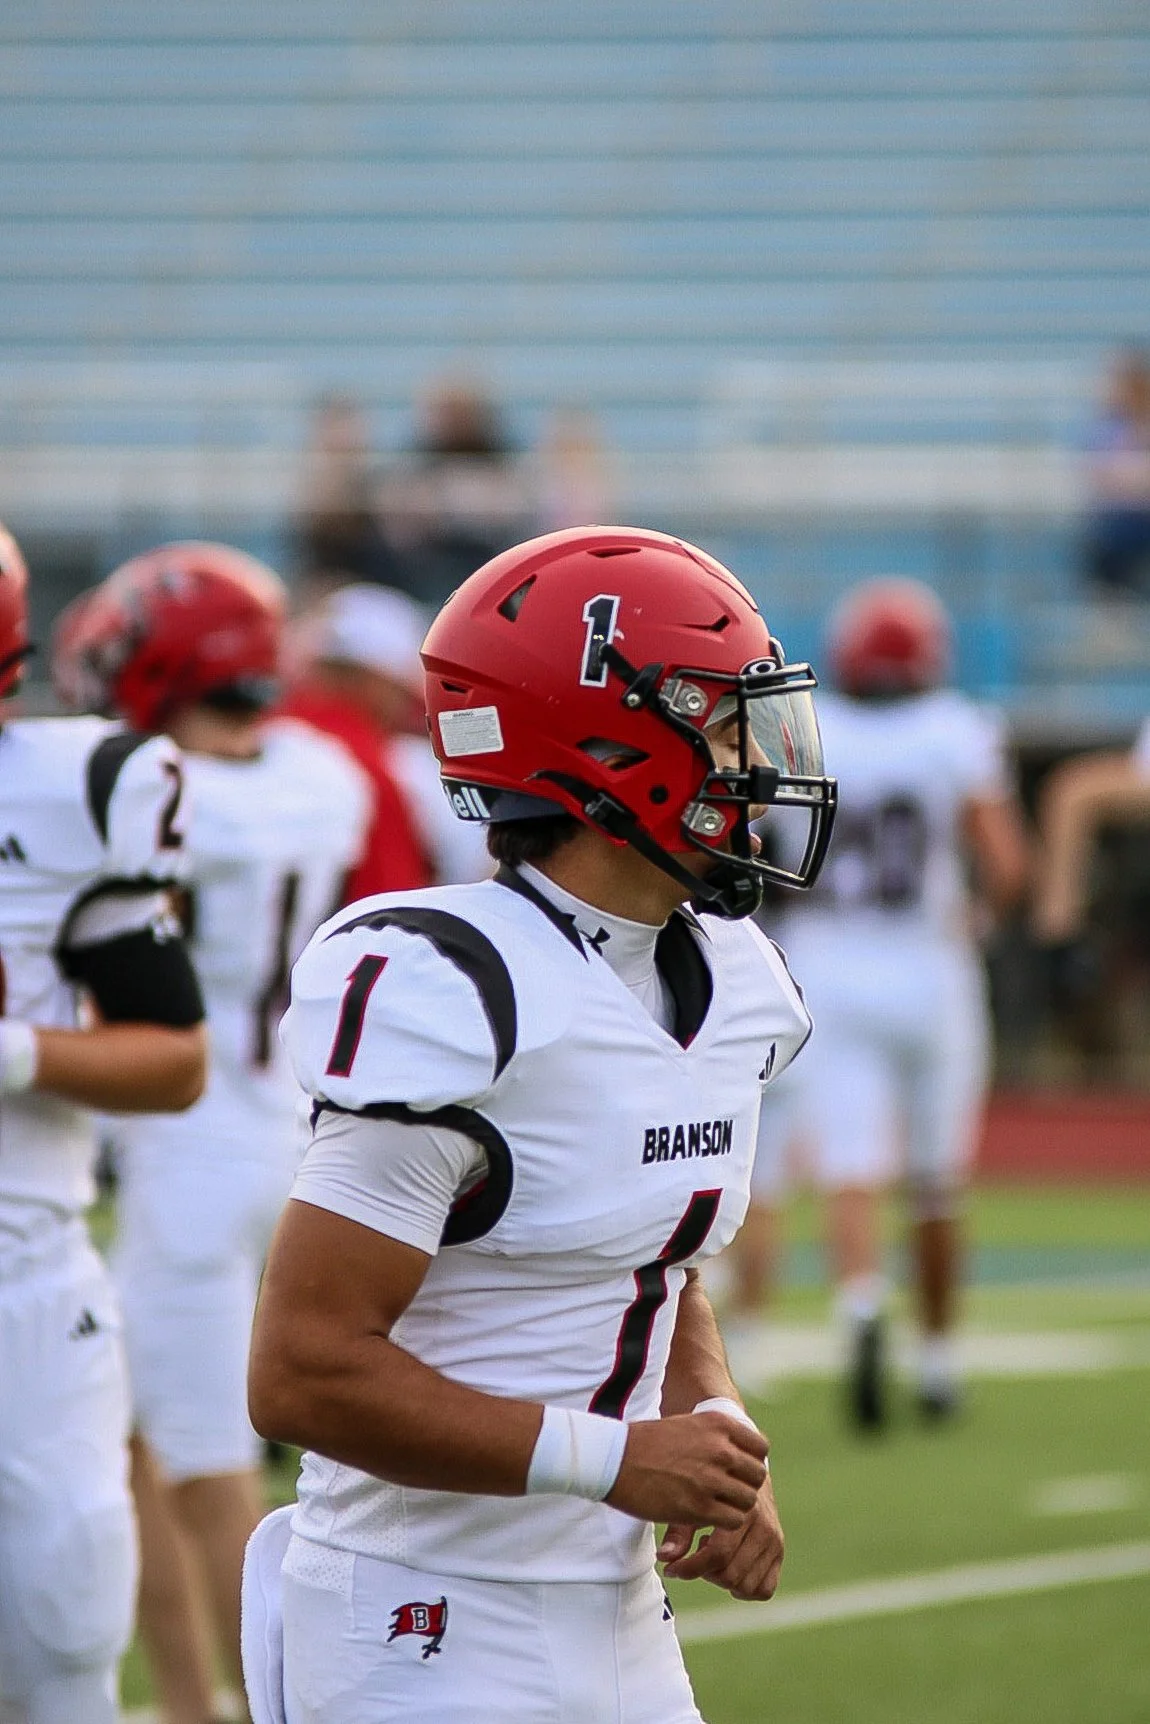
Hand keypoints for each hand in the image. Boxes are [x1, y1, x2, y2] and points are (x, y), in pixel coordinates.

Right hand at [605, 1411, 767, 1531]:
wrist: (613, 1459)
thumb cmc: (647, 1442)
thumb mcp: (687, 1425)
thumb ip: (716, 1437)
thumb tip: (740, 1454)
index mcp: (718, 1424)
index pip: (760, 1448)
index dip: (752, 1462)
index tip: (738, 1472)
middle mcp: (719, 1449)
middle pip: (757, 1476)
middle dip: (745, 1486)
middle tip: (727, 1493)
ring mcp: (710, 1479)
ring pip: (748, 1501)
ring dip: (735, 1507)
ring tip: (716, 1507)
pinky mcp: (699, 1507)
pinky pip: (732, 1520)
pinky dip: (724, 1523)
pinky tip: (707, 1518)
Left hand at [658, 1472, 783, 1601]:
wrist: (747, 1470)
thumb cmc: (713, 1486)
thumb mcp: (693, 1501)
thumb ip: (679, 1532)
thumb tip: (664, 1558)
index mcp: (743, 1510)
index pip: (717, 1556)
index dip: (689, 1569)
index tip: (670, 1569)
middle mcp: (764, 1526)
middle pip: (730, 1575)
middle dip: (705, 1573)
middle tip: (695, 1555)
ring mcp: (775, 1541)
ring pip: (746, 1586)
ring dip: (724, 1579)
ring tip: (714, 1555)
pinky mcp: (780, 1552)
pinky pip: (764, 1589)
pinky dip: (745, 1588)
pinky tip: (731, 1565)